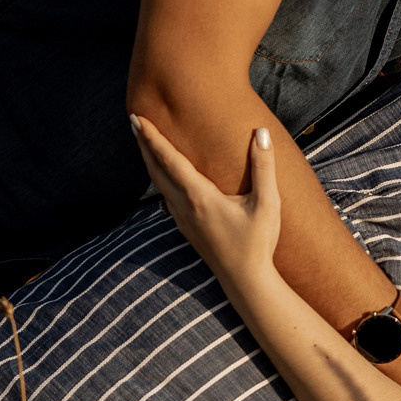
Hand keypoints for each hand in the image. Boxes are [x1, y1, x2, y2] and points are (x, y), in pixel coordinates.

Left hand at [131, 116, 280, 287]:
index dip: (152, 138)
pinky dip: (160, 181)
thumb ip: (264, 166)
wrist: (246, 281)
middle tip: (133, 123)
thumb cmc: (258, 242)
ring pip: (159, 185)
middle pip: (156, 170)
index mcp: (200, 196)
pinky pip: (166, 199)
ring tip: (147, 146)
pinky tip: (164, 182)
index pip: (170, 160)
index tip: (137, 119)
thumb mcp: (267, 203)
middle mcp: (185, 206)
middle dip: (144, 145)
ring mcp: (183, 220)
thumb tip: (262, 133)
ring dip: (151, 163)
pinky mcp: (187, 229)